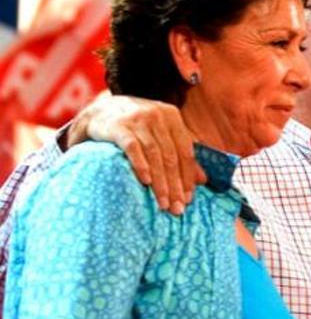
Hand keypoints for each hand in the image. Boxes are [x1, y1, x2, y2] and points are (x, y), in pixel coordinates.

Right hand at [68, 94, 205, 213]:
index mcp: (173, 117)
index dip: (188, 177)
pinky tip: (146, 181)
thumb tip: (203, 180)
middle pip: (171, 156)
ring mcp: (138, 120)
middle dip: (175, 185)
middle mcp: (158, 116)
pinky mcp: (119, 127)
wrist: (100, 111)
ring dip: (160, 182)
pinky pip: (133, 148)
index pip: (185, 152)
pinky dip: (141, 165)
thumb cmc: (137, 126)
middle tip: (177, 207)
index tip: (188, 199)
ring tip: (163, 202)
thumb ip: (181, 152)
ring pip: (155, 155)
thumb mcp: (161, 133)